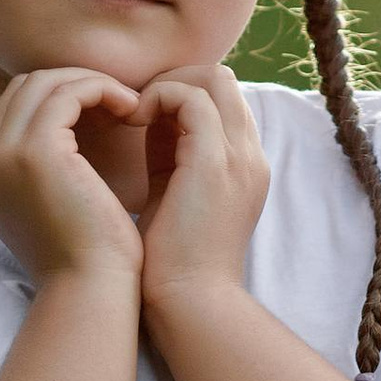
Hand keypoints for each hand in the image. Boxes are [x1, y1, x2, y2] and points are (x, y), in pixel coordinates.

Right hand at [0, 67, 147, 286]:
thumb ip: (53, 172)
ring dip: (91, 84)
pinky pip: (67, 92)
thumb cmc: (89, 258)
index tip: (106, 113)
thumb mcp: (59, 206)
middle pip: (25, 87)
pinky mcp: (34, 150)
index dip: (62, 98)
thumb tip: (76, 143)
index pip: (17, 108)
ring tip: (129, 105)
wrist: (91, 290)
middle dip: (74, 84)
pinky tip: (132, 109)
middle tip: (119, 101)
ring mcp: (2, 154)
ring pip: (44, 83)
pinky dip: (101, 90)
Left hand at [136, 68, 269, 318]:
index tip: (140, 115)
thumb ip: (169, 154)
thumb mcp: (173, 195)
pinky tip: (131, 121)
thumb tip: (145, 118)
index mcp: (243, 165)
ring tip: (132, 114)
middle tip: (134, 106)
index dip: (179, 93)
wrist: (187, 303)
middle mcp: (249, 155)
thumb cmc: (170, 261)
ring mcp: (237, 156)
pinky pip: (190, 98)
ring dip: (164, 85)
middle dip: (172, 80)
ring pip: (211, 77)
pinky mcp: (214, 161)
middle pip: (221, 78)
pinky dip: (157, 98)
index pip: (221, 99)